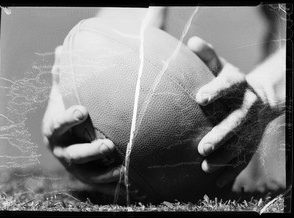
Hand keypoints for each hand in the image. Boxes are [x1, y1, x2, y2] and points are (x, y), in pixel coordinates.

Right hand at [42, 46, 123, 194]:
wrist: (65, 138)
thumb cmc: (66, 113)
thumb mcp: (62, 96)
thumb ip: (63, 77)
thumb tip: (61, 48)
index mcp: (55, 128)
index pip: (59, 124)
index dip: (69, 118)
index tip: (83, 111)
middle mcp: (62, 149)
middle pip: (74, 153)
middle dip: (90, 151)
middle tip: (108, 145)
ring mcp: (74, 165)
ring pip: (87, 171)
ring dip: (104, 169)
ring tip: (122, 165)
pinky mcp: (85, 175)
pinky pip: (97, 181)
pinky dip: (110, 180)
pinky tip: (126, 175)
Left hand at [187, 37, 283, 187]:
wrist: (259, 99)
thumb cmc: (231, 83)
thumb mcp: (222, 67)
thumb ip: (208, 56)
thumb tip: (191, 41)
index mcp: (239, 84)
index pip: (228, 85)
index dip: (215, 90)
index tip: (200, 98)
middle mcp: (247, 106)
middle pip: (236, 122)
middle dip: (221, 135)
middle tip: (202, 147)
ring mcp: (252, 126)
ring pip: (240, 144)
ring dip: (224, 158)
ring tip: (206, 168)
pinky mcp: (252, 142)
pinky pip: (244, 158)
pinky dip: (232, 171)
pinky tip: (217, 182)